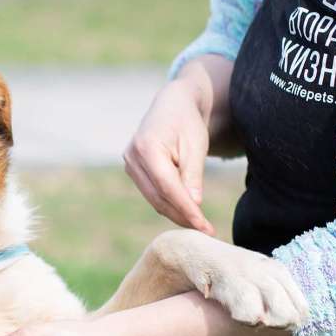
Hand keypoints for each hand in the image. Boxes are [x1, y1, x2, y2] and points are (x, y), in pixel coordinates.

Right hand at [124, 76, 214, 235]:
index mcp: (147, 148)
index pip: (168, 187)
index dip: (186, 209)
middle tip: (206, 230)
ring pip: (154, 199)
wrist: (171, 104)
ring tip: (199, 224)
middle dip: (183, 216)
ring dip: (176, 213)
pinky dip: (169, 204)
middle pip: (159, 197)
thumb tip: (194, 205)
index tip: (204, 226)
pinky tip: (186, 211)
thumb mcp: (196, 145)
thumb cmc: (187, 122)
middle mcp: (132, 158)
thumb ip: (193, 175)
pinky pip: (152, 193)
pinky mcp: (133, 170)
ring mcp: (130, 165)